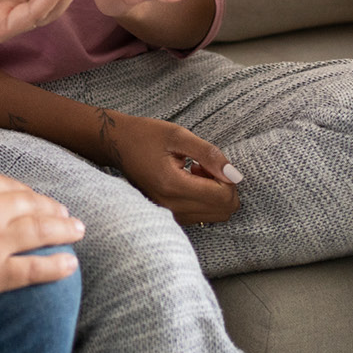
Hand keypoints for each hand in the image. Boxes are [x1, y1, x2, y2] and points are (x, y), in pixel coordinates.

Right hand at [0, 171, 82, 313]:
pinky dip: (56, 266)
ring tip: (76, 232)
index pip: (8, 185)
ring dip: (64, 231)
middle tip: (64, 214)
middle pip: (32, 204)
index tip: (32, 199)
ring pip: (42, 231)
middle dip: (51, 208)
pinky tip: (69, 264)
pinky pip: (35, 269)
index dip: (24, 193)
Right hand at [102, 112, 242, 224]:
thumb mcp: (178, 136)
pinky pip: (203, 216)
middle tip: (205, 166)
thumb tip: (234, 175)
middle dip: (224, 187)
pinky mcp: (170, 216)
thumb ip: (208, 154)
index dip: (228, 179)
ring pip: (215, 216)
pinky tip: (190, 181)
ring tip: (195, 172)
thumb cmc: (146, 135)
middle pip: (222, 210)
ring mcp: (169, 214)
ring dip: (215, 194)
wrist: (118, 145)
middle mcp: (171, 206)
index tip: (212, 162)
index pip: (221, 197)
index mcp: (172, 185)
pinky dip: (206, 200)